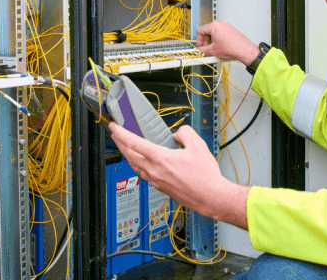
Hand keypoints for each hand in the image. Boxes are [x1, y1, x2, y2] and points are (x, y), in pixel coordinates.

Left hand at [109, 122, 248, 228]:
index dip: (122, 133)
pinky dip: (137, 165)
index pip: (135, 143)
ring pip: (135, 166)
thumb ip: (185, 133)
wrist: (211, 198)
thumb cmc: (205, 177)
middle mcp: (155, 171)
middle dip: (120, 143)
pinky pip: (143, 174)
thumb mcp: (198, 145)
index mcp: (161, 159)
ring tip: (125, 148)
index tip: (114, 127)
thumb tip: (177, 134)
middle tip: (115, 135)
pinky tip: (141, 163)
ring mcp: (157, 181)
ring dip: (127, 155)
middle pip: (130, 155)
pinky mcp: (161, 188)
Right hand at [196, 20, 259, 64]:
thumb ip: (202, 50)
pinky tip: (219, 48)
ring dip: (212, 41)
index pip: (200, 30)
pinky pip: (220, 34)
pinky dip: (218, 40)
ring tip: (213, 50)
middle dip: (205, 41)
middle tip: (205, 49)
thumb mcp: (213, 51)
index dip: (198, 40)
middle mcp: (220, 24)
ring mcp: (226, 26)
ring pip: (214, 33)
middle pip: (207, 31)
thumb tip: (198, 50)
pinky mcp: (231, 30)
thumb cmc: (232, 48)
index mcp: (214, 26)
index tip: (200, 46)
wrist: (244, 50)